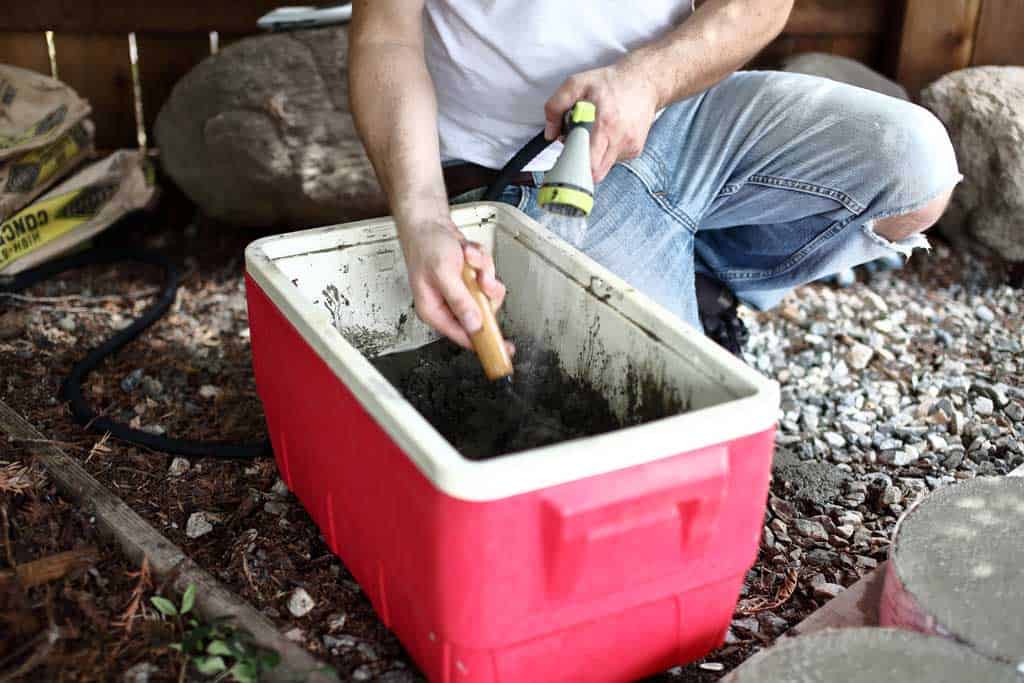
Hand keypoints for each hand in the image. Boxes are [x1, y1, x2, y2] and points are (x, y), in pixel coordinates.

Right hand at [398, 217, 510, 351]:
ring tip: (468, 257)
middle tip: (480, 277)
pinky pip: (487, 277)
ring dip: (483, 271)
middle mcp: (448, 304)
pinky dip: (482, 262)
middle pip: (482, 312)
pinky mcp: (469, 280)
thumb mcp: (443, 274)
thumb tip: (474, 324)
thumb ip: (459, 300)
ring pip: (488, 293)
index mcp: (434, 311)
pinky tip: (468, 253)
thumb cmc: (426, 246)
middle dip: (485, 290)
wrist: (429, 222)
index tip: (504, 348)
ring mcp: (460, 292)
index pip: (462, 335)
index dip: (484, 342)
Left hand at [544, 61, 659, 182]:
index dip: (574, 165)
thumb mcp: (576, 84)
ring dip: (594, 158)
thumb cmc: (610, 82)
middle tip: (575, 149)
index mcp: (604, 124)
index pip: (588, 163)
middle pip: (595, 173)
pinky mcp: (635, 150)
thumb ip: (556, 106)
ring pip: (604, 168)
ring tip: (593, 136)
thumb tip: (550, 133)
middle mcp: (619, 139)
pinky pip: (614, 161)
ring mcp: (630, 146)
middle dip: (581, 166)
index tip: (566, 160)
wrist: (644, 81)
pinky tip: (607, 135)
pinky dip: (605, 152)